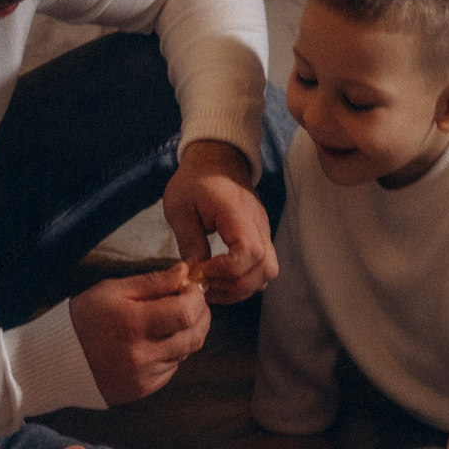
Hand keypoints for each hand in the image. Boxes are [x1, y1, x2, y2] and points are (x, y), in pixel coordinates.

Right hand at [68, 264, 210, 404]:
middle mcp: (141, 355)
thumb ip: (152, 282)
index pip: (186, 313)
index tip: (191, 289)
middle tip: (191, 303)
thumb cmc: (83, 318)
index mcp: (133, 324)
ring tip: (167, 323)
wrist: (55, 359)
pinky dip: (171, 354)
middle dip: (200, 316)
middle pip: (194, 337)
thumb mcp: (112, 290)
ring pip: (185, 354)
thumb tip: (184, 272)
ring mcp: (143, 377)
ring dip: (184, 335)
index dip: (196, 298)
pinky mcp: (141, 390)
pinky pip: (171, 370)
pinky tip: (153, 344)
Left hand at [162, 140, 278, 304]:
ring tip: (211, 286)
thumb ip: (189, 241)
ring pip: (268, 273)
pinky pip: (262, 269)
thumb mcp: (180, 207)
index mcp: (237, 212)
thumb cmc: (195, 181)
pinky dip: (244, 282)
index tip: (201, 271)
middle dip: (234, 286)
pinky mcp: (261, 238)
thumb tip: (194, 275)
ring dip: (240, 288)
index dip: (226, 271)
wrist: (217, 160)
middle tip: (205, 285)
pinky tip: (220, 280)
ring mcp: (263, 232)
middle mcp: (258, 225)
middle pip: (265, 269)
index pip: (249, 252)